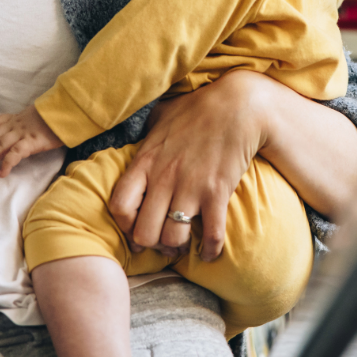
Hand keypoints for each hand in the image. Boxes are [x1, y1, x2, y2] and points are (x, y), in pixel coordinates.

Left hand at [0, 106, 64, 176]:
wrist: (66, 112)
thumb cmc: (52, 118)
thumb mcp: (33, 118)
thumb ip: (22, 126)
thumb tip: (15, 137)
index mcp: (15, 118)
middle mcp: (15, 125)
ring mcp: (22, 133)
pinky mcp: (31, 142)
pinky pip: (15, 154)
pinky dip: (6, 164)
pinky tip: (1, 174)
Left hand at [108, 71, 268, 260]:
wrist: (236, 105)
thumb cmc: (197, 108)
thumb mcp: (161, 115)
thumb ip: (144, 130)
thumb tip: (135, 131)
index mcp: (145, 161)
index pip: (119, 206)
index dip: (124, 225)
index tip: (135, 227)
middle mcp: (163, 178)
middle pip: (144, 232)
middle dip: (150, 243)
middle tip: (159, 242)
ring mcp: (190, 187)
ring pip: (173, 239)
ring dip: (177, 248)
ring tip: (181, 244)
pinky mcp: (217, 193)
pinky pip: (211, 236)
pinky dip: (211, 251)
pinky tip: (211, 252)